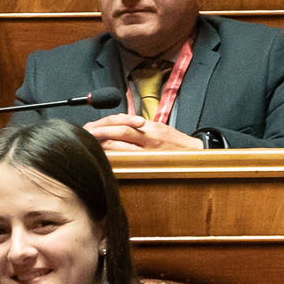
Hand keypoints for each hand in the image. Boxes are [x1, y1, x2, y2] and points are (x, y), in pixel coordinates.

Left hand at [86, 112, 200, 152]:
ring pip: (121, 146)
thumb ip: (139, 128)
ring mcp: (149, 150)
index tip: (91, 127)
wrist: (198, 155)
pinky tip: (105, 160)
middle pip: (118, 131)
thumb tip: (118, 127)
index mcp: (150, 126)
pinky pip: (129, 159)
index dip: (105, 124)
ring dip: (103, 147)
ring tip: (90, 147)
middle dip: (99, 133)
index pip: (123, 121)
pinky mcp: (151, 162)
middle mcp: (149, 136)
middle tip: (86, 135)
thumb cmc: (178, 144)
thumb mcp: (160, 130)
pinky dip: (115, 158)